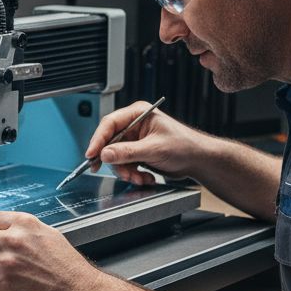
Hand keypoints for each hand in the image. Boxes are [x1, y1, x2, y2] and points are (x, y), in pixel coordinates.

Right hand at [85, 101, 208, 184]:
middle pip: (110, 143)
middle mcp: (134, 125)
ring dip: (127, 171)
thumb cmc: (184, 146)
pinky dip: (133, 174)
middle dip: (116, 162)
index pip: (109, 124)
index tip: (92, 155)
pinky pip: (125, 165)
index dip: (98, 140)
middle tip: (122, 173)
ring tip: (140, 177)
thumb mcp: (154, 149)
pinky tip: (145, 177)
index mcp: (138, 114)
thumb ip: (127, 152)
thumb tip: (105, 154)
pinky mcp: (137, 153)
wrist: (198, 161)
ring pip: (116, 157)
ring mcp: (135, 140)